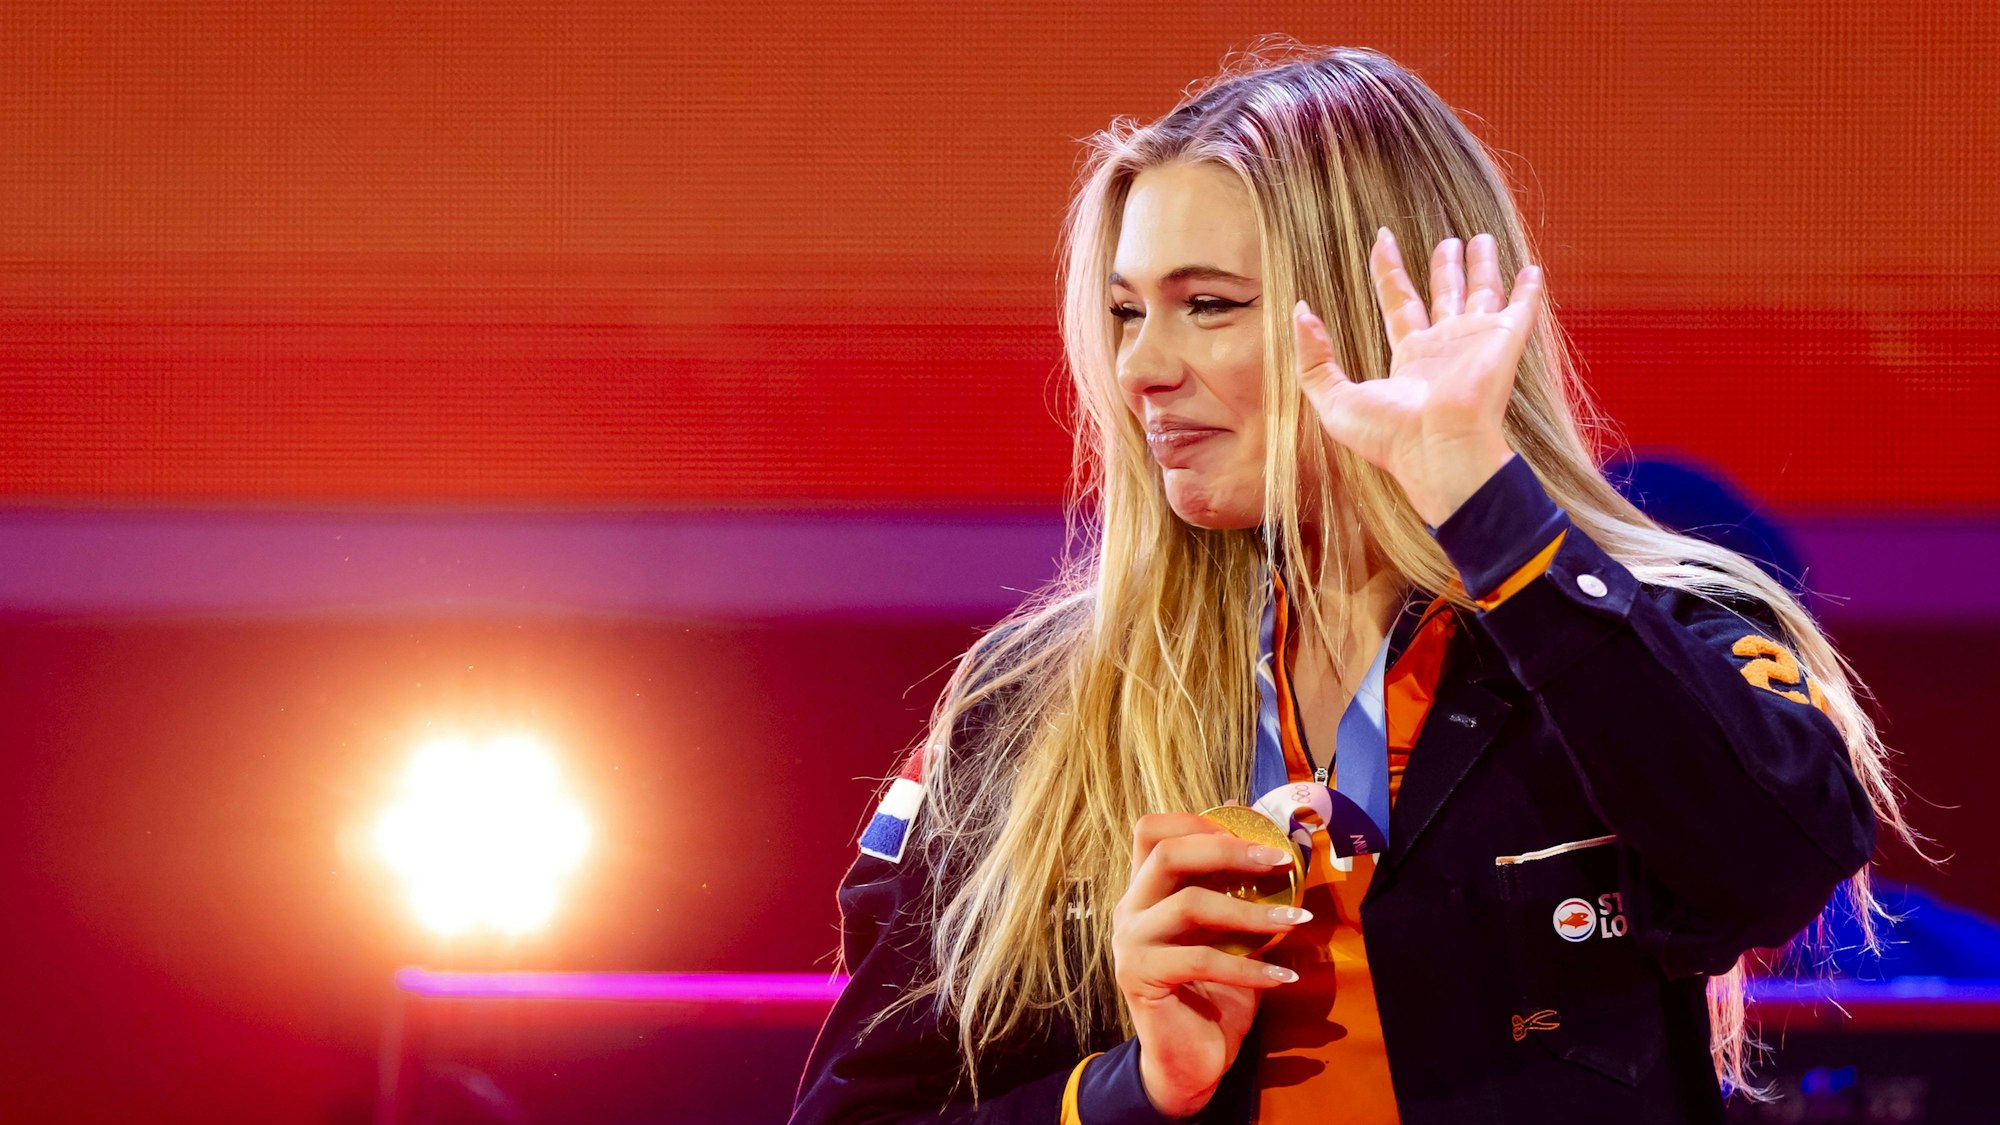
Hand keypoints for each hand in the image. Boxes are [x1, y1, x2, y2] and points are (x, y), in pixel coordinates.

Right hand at [1111, 813, 1307, 1119]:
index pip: (1151, 831)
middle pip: (1168, 854)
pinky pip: (1201, 959)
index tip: (1248, 831)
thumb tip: (1276, 840)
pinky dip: (1249, 966)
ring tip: (1297, 919)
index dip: (1196, 821)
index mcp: (1146, 891)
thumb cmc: (1215, 993)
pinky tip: (1283, 976)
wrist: (1190, 1060)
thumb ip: (1240, 892)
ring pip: (1189, 904)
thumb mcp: (1233, 935)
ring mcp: (1130, 942)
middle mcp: (1130, 908)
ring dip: (1251, 911)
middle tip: (1279, 860)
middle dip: (1228, 850)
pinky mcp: (1139, 976)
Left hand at [1292, 228, 1545, 526]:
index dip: (1389, 270)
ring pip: (1481, 292)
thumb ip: (1313, 358)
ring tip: (1482, 239)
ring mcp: (1476, 343)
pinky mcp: (1504, 342)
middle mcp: (1444, 347)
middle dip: (1445, 267)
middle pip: (1444, 294)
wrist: (1439, 449)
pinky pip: (1520, 308)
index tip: (1383, 239)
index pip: (1398, 301)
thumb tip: (1301, 312)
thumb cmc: (1389, 434)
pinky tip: (1533, 269)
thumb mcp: (1333, 398)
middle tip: (1448, 241)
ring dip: (1483, 267)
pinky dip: (1528, 290)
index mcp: (1409, 357)